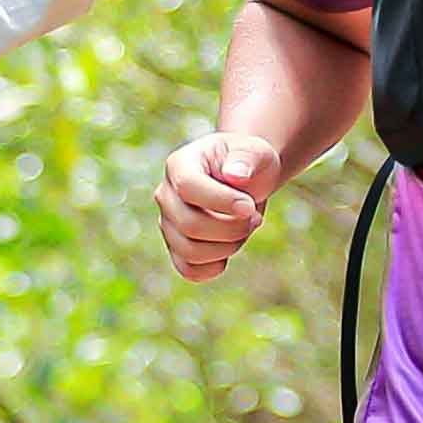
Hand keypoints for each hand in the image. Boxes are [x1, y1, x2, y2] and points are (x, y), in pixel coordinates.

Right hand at [156, 128, 278, 278]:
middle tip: (255, 218)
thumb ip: (247, 158)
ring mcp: (169, 224)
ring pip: (190, 251)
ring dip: (228, 247)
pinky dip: (215, 267)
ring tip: (246, 230)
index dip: (222, 201)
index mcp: (180, 165)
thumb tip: (235, 175)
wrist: (245, 179)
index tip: (249, 206)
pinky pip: (189, 270)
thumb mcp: (255, 152)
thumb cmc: (248, 163)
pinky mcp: (177, 247)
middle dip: (232, 228)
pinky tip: (231, 247)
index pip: (188, 187)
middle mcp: (166, 195)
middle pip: (190, 225)